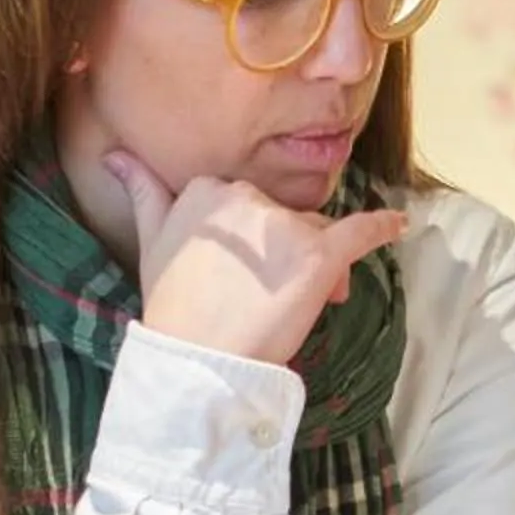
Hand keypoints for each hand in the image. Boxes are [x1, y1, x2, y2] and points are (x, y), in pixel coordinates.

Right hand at [106, 149, 403, 367]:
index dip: (256, 239)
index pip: (248, 203)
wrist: (198, 358)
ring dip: (318, 262)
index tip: (248, 273)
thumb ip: (144, 192)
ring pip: (315, 231)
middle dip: (287, 251)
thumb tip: (115, 156)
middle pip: (285, 217)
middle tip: (275, 296)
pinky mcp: (319, 253)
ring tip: (303, 305)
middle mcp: (246, 197)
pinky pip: (361, 230)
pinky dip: (382, 227)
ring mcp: (284, 225)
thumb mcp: (151, 241)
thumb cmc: (173, 307)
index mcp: (207, 188)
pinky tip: (399, 225)